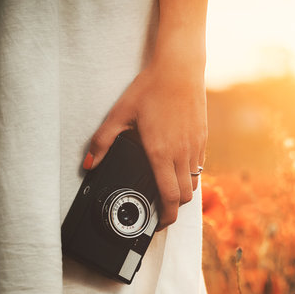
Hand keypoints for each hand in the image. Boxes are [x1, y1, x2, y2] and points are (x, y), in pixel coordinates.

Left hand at [84, 63, 206, 230]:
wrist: (179, 70)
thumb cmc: (150, 89)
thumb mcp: (120, 114)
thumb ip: (103, 141)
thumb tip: (91, 163)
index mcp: (161, 154)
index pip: (170, 197)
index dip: (167, 217)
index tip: (160, 224)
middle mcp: (181, 154)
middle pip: (185, 195)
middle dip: (175, 208)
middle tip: (162, 208)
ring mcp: (195, 147)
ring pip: (195, 181)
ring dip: (183, 190)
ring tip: (170, 187)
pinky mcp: (203, 138)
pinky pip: (199, 164)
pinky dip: (190, 173)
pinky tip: (178, 164)